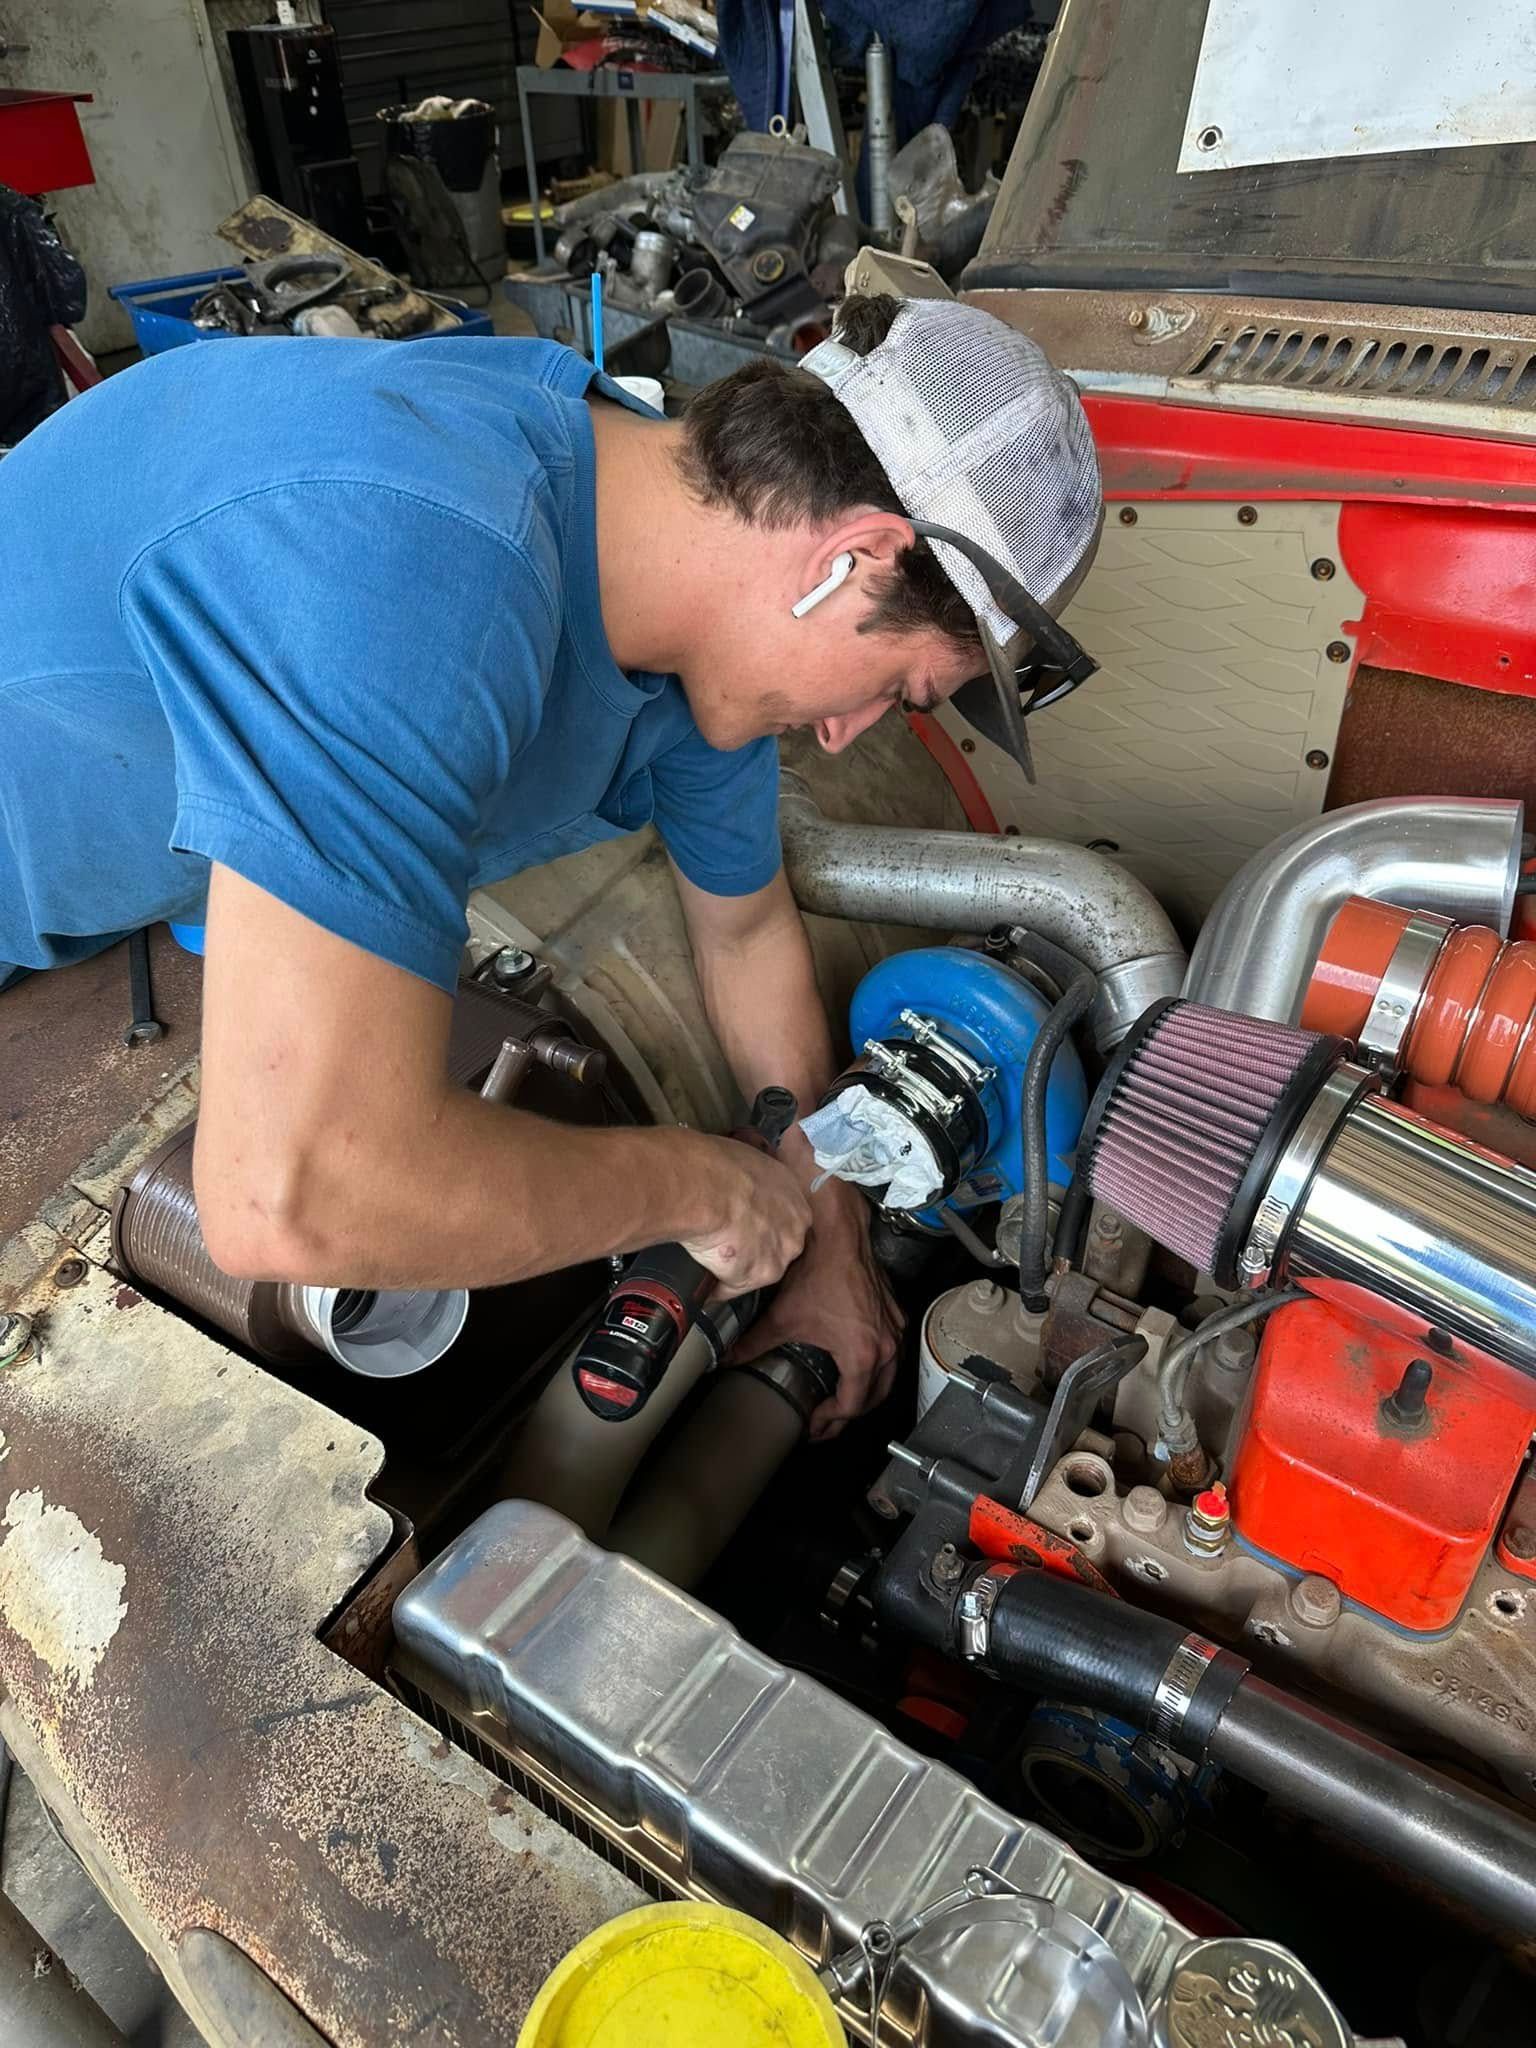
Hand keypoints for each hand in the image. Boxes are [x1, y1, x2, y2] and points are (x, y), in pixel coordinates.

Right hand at [679, 1138, 812, 1296]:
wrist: (703, 1189)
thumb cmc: (713, 1165)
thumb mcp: (741, 1159)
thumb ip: (748, 1179)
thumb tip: (731, 1182)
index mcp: (792, 1192)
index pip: (782, 1215)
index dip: (760, 1221)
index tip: (742, 1222)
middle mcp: (795, 1224)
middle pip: (778, 1245)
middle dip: (755, 1247)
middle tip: (726, 1242)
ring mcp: (780, 1253)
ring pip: (757, 1268)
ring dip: (736, 1267)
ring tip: (708, 1258)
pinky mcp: (759, 1275)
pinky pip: (732, 1286)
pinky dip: (714, 1284)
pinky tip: (699, 1271)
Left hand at [732, 1181, 903, 1439]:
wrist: (838, 1234)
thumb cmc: (817, 1273)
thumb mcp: (782, 1316)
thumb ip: (754, 1344)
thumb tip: (726, 1360)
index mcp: (861, 1355)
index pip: (851, 1406)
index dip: (830, 1421)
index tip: (812, 1424)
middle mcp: (885, 1347)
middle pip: (874, 1397)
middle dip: (850, 1414)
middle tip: (825, 1423)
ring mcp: (893, 1329)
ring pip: (888, 1376)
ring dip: (867, 1393)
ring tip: (842, 1400)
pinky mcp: (894, 1313)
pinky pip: (892, 1352)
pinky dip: (877, 1367)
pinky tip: (859, 1364)